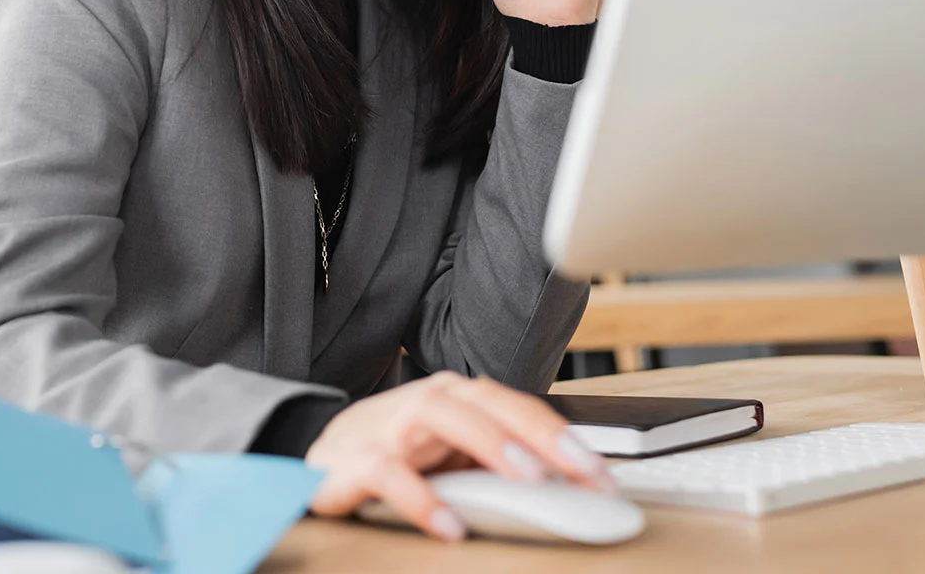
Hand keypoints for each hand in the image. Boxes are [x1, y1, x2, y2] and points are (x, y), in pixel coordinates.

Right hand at [302, 373, 618, 541]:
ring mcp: (390, 427)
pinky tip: (451, 526)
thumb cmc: (399, 451)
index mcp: (457, 398)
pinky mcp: (356, 461)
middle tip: (583, 469)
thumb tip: (566, 487)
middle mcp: (427, 402)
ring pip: (442, 417)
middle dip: (540, 433)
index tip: (601, 473)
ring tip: (528, 477)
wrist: (323, 455)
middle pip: (488, 402)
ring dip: (489, 442)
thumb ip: (499, 462)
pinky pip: (390, 474)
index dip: (562, 435)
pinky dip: (422, 499)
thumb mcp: (454, 453)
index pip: (517, 406)